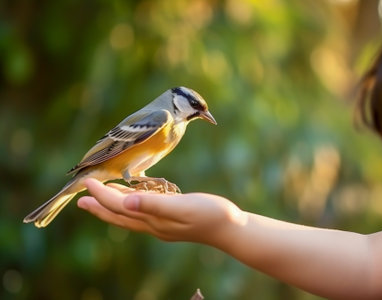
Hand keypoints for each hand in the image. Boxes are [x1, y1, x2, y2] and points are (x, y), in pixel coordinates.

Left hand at [78, 178, 245, 244]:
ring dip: (113, 207)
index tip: (88, 182)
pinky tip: (133, 199)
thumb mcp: (182, 207)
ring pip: (130, 215)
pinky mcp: (170, 221)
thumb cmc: (210, 214)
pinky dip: (131, 205)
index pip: (120, 207)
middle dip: (99, 207)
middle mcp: (153, 224)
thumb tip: (125, 202)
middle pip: (119, 216)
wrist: (229, 228)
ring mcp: (161, 225)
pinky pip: (142, 213)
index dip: (102, 195)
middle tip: (81, 199)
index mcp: (153, 220)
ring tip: (100, 199)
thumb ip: (154, 204)